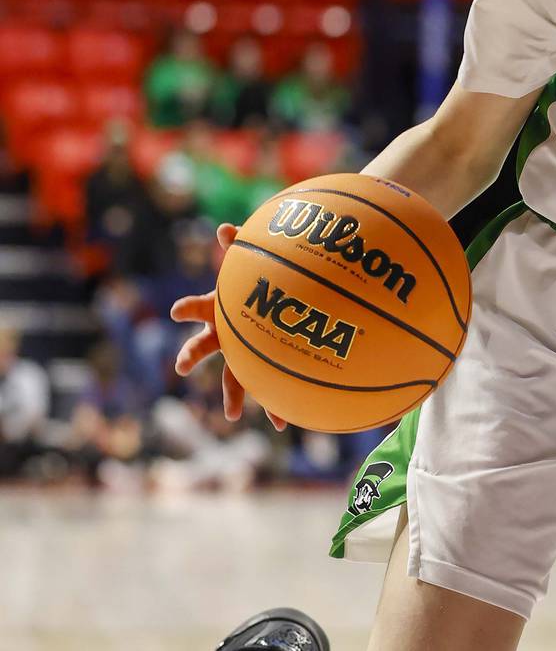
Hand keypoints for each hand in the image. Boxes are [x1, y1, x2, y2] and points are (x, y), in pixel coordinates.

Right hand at [170, 223, 286, 429]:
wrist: (273, 301)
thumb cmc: (257, 281)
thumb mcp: (249, 262)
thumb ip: (238, 245)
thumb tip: (225, 227)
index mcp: (219, 311)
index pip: (197, 308)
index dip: (187, 309)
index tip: (176, 312)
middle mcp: (225, 336)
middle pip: (203, 347)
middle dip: (192, 355)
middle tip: (181, 366)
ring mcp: (242, 353)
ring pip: (233, 376)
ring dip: (234, 394)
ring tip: (233, 414)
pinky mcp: (262, 365)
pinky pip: (268, 387)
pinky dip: (276, 405)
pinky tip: (284, 423)